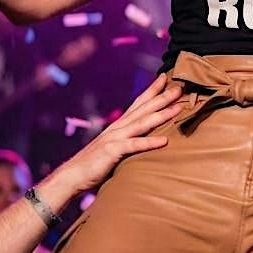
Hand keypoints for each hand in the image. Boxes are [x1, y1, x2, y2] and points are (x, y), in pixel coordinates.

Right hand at [62, 76, 183, 190]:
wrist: (72, 175)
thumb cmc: (94, 164)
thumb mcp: (113, 148)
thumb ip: (126, 141)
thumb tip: (141, 139)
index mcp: (118, 125)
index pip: (138, 103)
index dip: (151, 90)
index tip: (165, 77)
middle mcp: (118, 127)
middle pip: (144, 108)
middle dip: (162, 97)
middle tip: (179, 87)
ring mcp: (115, 138)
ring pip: (143, 123)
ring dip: (162, 114)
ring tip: (178, 107)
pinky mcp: (113, 151)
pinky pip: (135, 145)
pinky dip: (150, 142)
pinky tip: (164, 140)